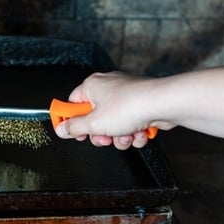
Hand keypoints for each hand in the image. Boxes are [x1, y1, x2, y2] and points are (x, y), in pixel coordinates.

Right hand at [54, 71, 168, 149]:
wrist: (162, 105)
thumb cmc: (129, 107)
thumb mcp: (94, 123)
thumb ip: (75, 127)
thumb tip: (61, 129)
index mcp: (92, 86)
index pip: (72, 103)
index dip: (71, 121)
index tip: (71, 133)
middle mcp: (108, 87)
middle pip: (94, 118)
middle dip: (101, 134)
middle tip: (105, 138)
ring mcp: (126, 96)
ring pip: (114, 125)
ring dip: (119, 137)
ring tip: (127, 135)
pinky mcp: (140, 105)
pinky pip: (130, 124)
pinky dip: (134, 133)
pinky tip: (139, 132)